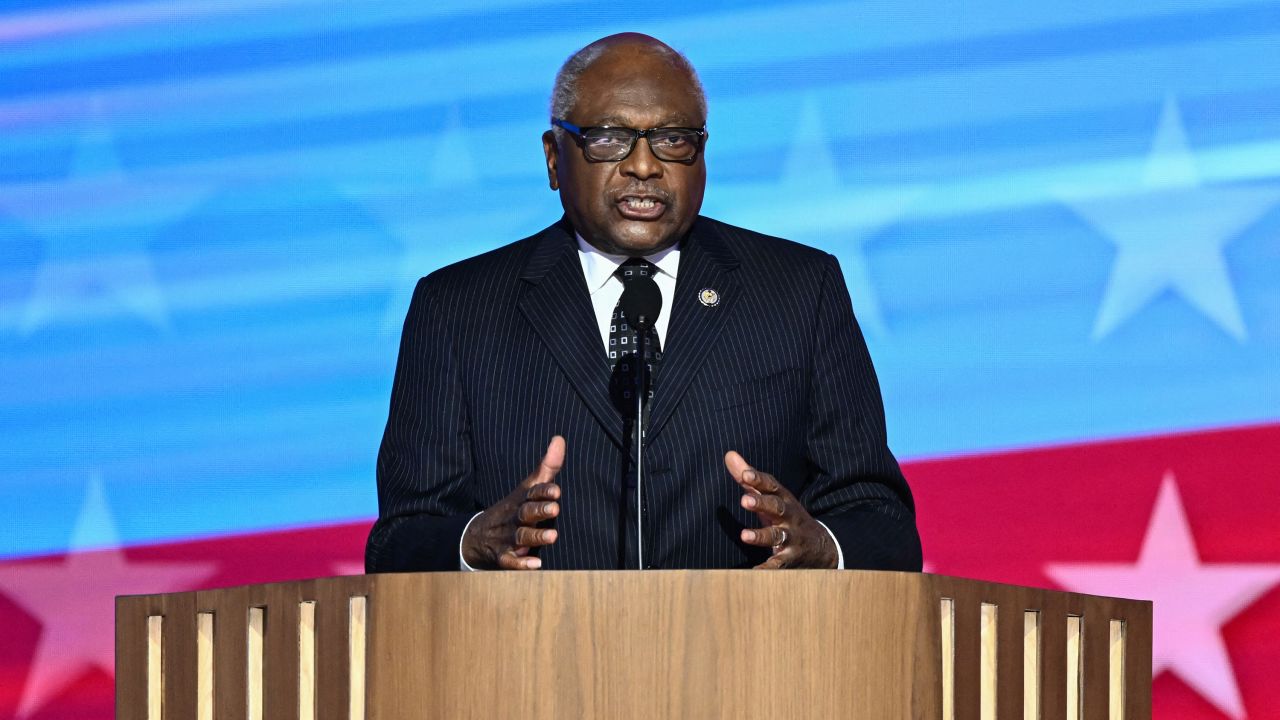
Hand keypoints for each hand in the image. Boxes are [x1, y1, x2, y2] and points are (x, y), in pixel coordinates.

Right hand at [461, 436, 564, 569]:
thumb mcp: (528, 487)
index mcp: (522, 499)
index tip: (557, 491)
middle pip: (527, 512)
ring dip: (536, 536)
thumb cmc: (513, 508)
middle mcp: (515, 517)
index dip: (544, 491)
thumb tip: (559, 439)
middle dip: (539, 510)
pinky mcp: (503, 556)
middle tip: (555, 509)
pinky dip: (520, 563)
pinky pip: (510, 561)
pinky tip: (535, 565)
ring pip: (522, 536)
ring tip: (553, 536)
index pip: (532, 492)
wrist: (477, 535)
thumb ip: (547, 467)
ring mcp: (508, 537)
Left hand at [724, 451, 837, 568]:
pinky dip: (766, 569)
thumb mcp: (772, 496)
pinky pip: (778, 565)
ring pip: (777, 536)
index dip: (759, 479)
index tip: (744, 474)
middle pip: (777, 508)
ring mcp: (791, 538)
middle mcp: (789, 517)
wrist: (821, 546)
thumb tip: (728, 455)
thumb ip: (750, 478)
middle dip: (762, 503)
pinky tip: (753, 572)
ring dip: (762, 536)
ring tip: (745, 536)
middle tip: (744, 500)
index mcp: (783, 499)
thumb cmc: (786, 516)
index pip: (772, 486)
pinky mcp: (789, 559)